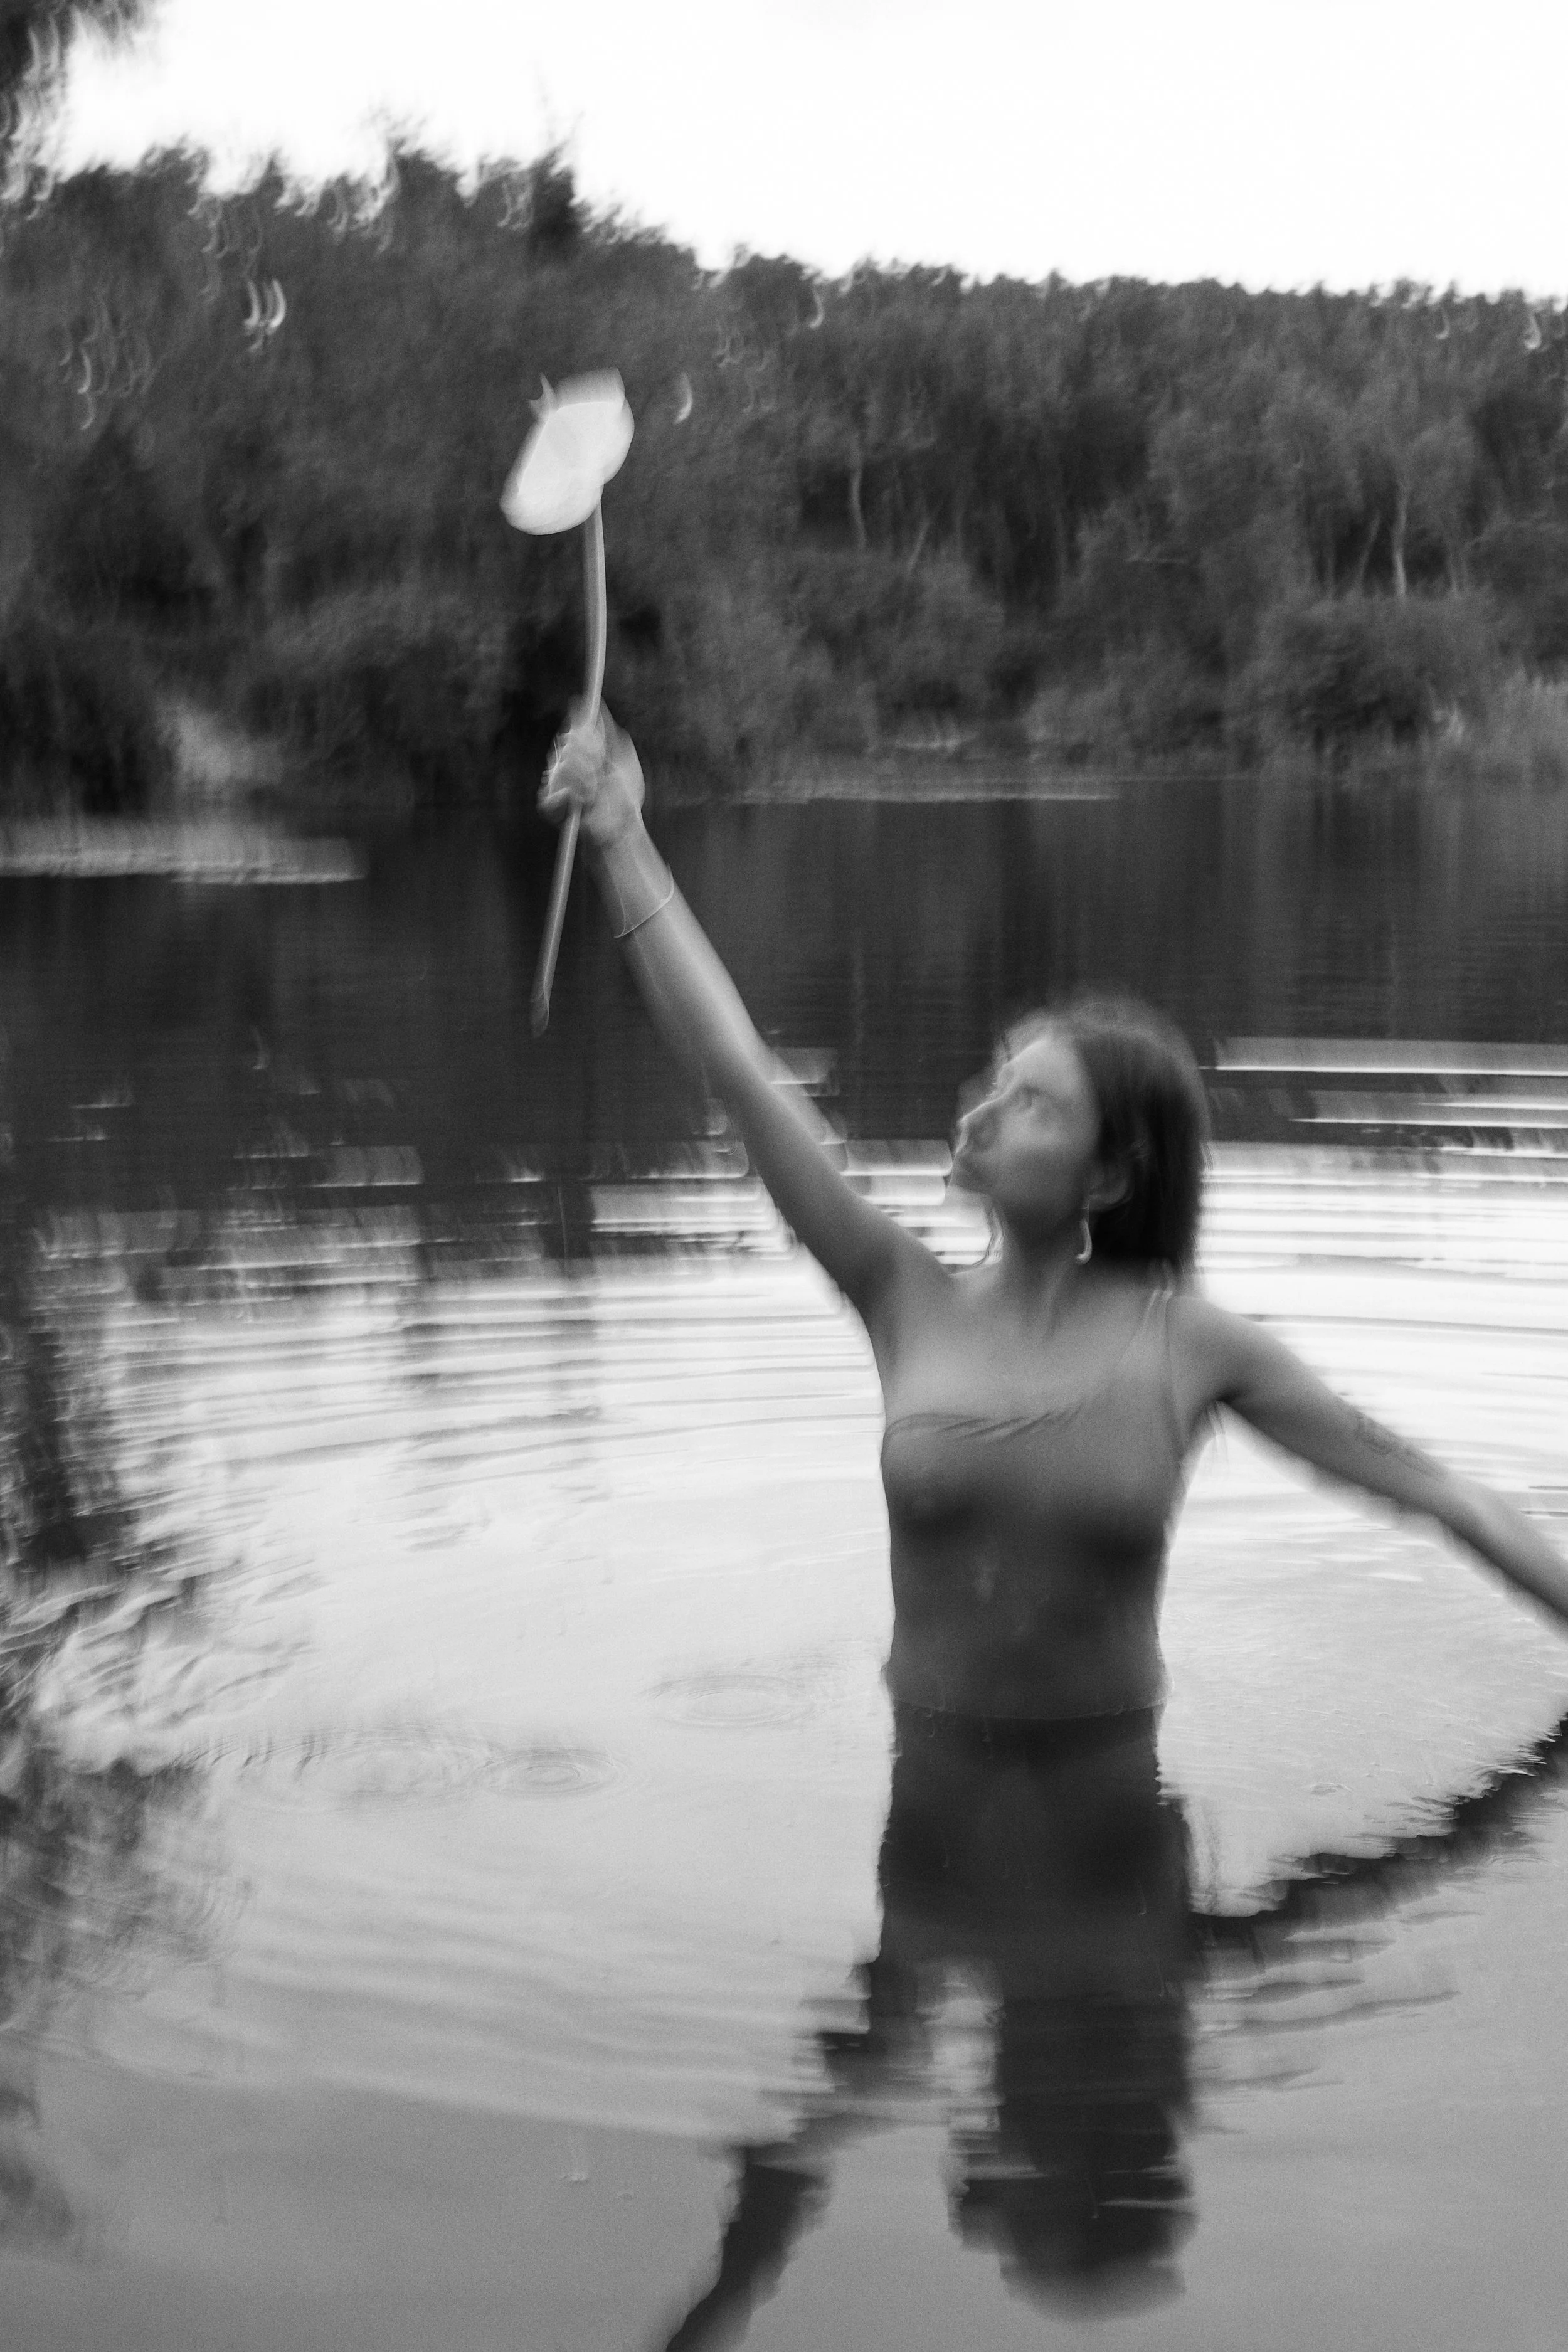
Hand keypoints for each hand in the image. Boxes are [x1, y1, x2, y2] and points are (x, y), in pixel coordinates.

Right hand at [539, 703, 644, 848]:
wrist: (622, 825)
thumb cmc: (624, 794)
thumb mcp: (623, 756)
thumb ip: (608, 730)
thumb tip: (594, 705)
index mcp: (582, 750)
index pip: (575, 730)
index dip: (585, 731)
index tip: (599, 740)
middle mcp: (567, 763)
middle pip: (569, 743)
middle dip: (590, 756)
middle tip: (601, 771)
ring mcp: (558, 782)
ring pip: (562, 765)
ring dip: (585, 777)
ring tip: (596, 789)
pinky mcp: (551, 804)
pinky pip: (551, 791)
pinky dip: (570, 795)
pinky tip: (584, 800)